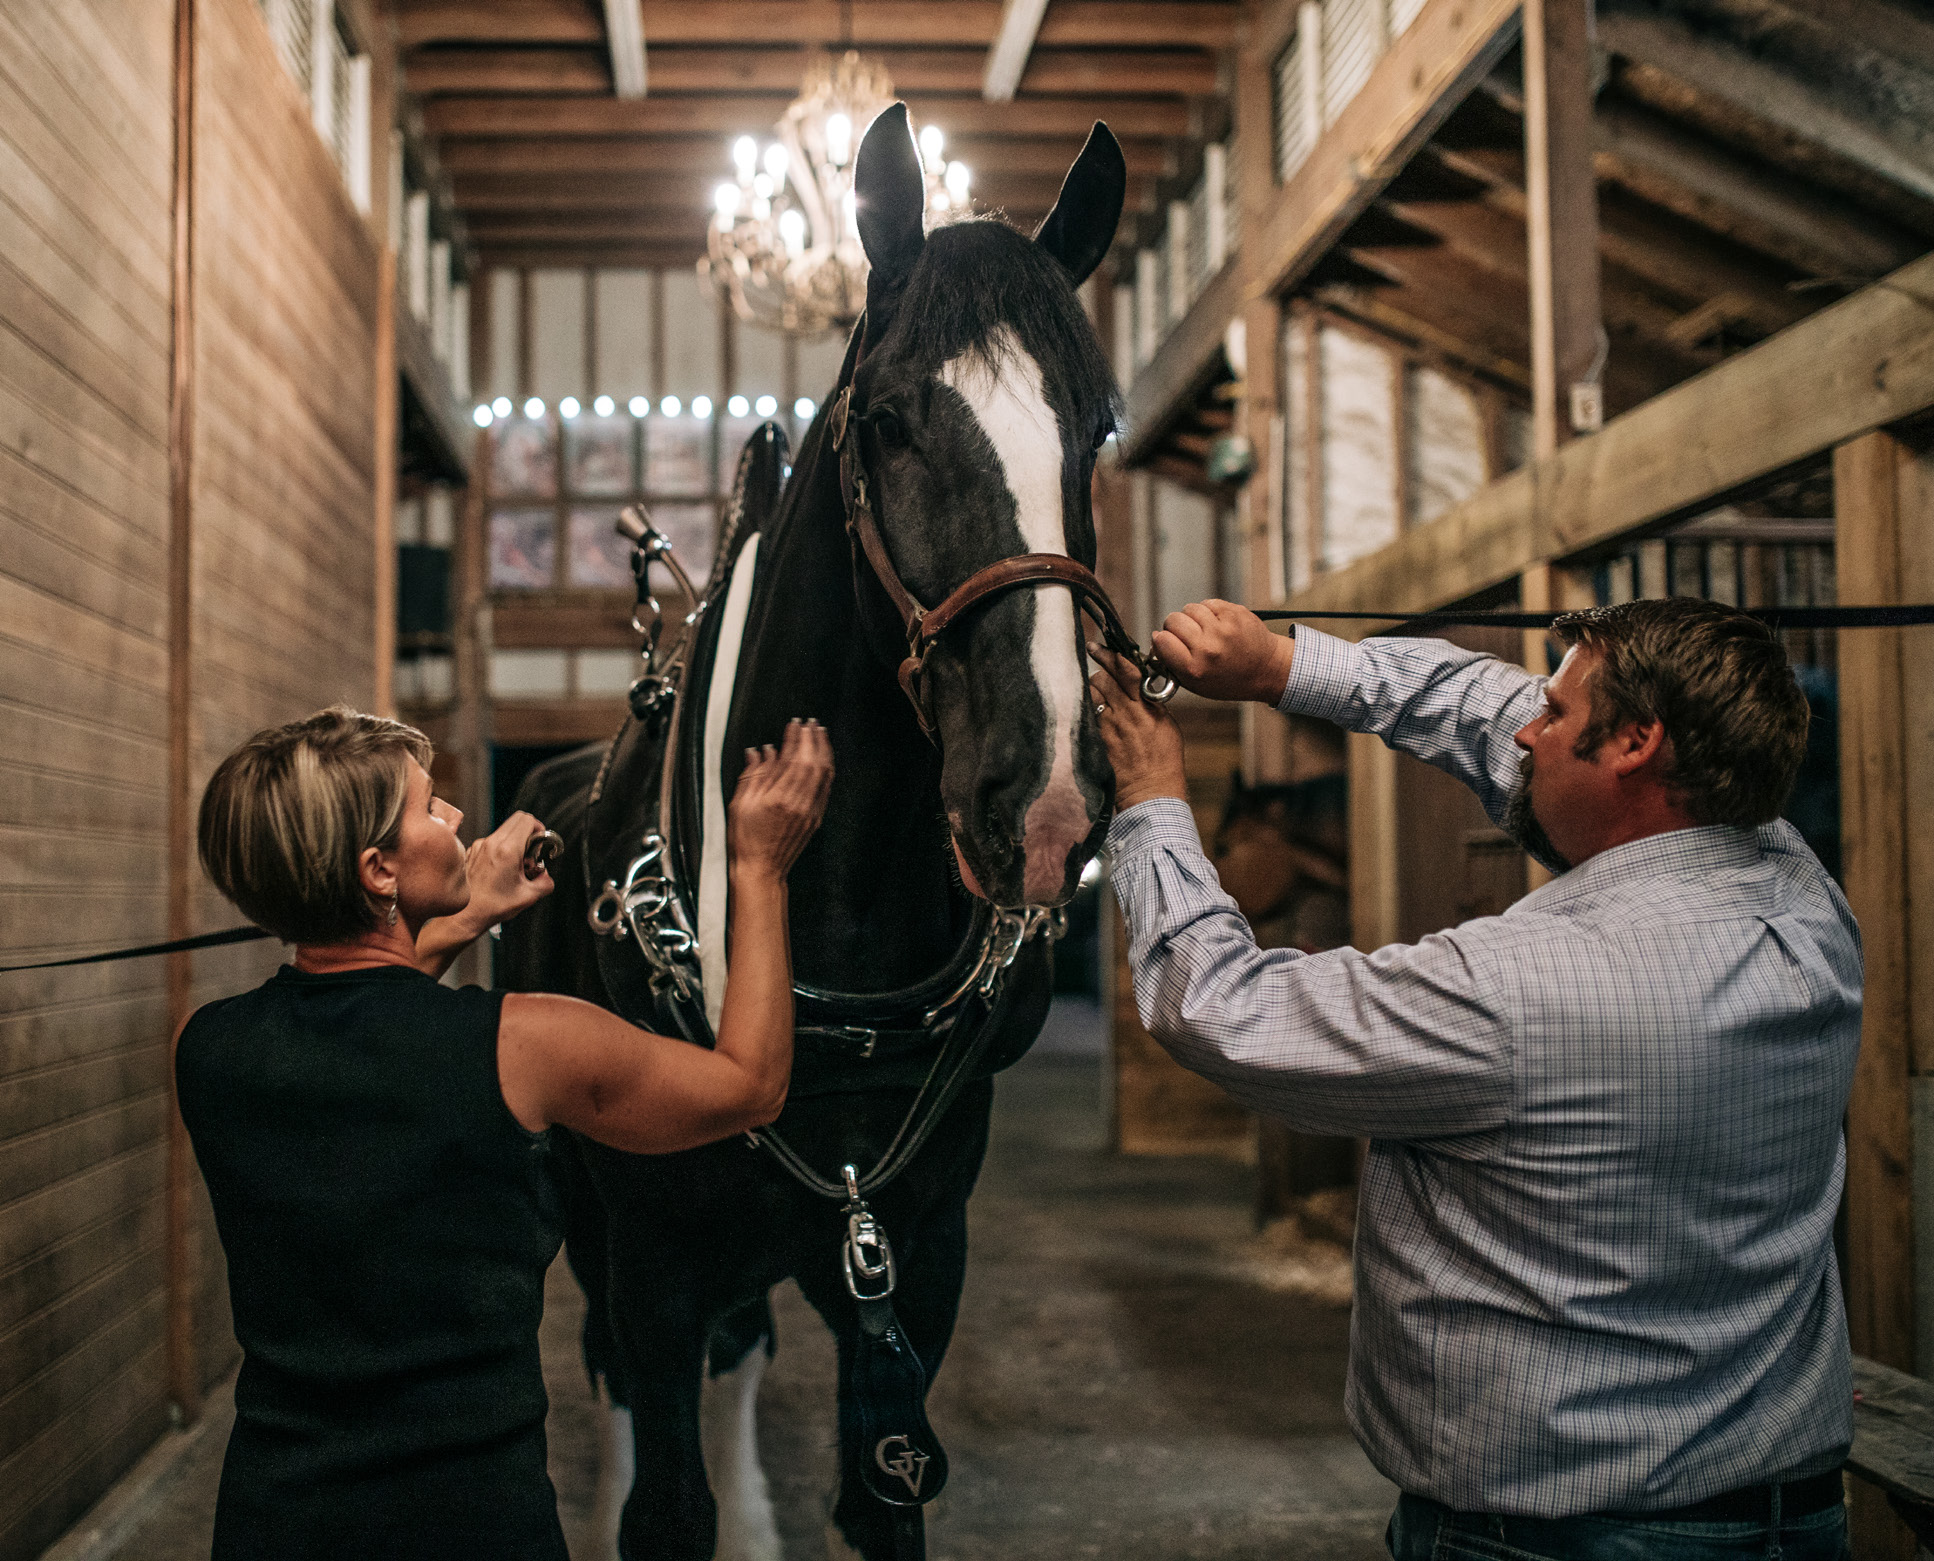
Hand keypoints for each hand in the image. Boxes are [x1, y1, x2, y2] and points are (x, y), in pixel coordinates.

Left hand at [463, 811, 556, 929]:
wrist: (464, 915)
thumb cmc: (492, 906)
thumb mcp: (528, 897)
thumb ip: (546, 882)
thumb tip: (546, 875)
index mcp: (507, 850)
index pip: (528, 820)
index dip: (540, 828)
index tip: (541, 843)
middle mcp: (492, 843)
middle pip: (517, 820)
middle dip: (529, 833)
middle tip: (531, 852)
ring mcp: (480, 846)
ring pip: (504, 831)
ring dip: (515, 842)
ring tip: (515, 866)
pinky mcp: (472, 851)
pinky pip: (492, 842)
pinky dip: (501, 850)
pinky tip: (501, 870)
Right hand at [728, 719, 833, 884]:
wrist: (761, 869)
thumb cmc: (746, 841)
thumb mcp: (740, 805)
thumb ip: (752, 775)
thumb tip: (759, 752)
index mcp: (778, 798)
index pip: (793, 759)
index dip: (795, 738)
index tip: (794, 724)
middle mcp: (798, 803)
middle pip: (814, 763)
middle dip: (814, 739)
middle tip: (811, 724)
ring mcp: (809, 811)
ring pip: (824, 774)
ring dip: (824, 751)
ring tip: (820, 735)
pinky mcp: (814, 818)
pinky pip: (825, 788)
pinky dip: (825, 770)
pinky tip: (822, 761)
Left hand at [1087, 647, 1187, 811]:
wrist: (1151, 792)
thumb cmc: (1163, 761)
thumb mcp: (1167, 726)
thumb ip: (1151, 703)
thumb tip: (1139, 685)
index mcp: (1147, 708)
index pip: (1125, 671)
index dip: (1109, 656)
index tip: (1096, 647)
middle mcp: (1126, 715)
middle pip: (1102, 680)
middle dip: (1098, 674)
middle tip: (1098, 674)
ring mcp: (1109, 729)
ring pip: (1091, 697)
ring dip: (1092, 692)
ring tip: (1097, 698)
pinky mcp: (1097, 742)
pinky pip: (1087, 717)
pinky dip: (1088, 712)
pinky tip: (1093, 716)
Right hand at [1151, 600, 1293, 703]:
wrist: (1266, 669)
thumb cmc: (1229, 679)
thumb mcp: (1197, 684)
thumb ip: (1173, 663)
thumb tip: (1156, 640)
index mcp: (1195, 669)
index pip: (1161, 641)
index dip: (1162, 640)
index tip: (1168, 643)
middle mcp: (1208, 648)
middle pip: (1172, 620)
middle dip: (1175, 626)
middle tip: (1187, 636)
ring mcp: (1223, 628)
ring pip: (1189, 608)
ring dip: (1192, 617)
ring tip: (1204, 630)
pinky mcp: (1234, 613)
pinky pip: (1208, 603)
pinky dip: (1208, 612)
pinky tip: (1217, 624)